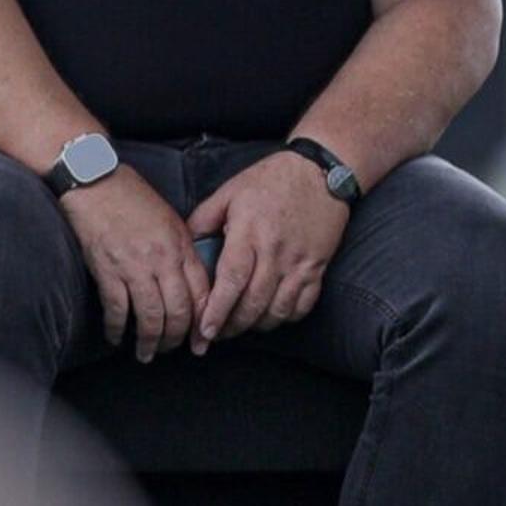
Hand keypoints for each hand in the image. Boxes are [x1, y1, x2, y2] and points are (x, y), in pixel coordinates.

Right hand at [57, 168, 202, 363]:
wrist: (95, 181)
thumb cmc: (131, 196)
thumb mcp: (168, 218)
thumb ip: (182, 250)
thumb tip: (189, 283)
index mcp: (180, 245)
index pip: (202, 293)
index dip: (203, 323)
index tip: (201, 341)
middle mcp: (162, 258)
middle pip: (178, 311)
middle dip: (177, 338)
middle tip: (172, 350)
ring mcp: (134, 266)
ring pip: (150, 316)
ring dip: (150, 341)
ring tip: (147, 353)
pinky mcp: (107, 270)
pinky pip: (117, 309)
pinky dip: (117, 329)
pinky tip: (116, 337)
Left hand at [185, 151, 350, 350]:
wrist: (320, 172)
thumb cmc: (271, 180)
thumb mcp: (230, 192)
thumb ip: (204, 219)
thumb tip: (185, 244)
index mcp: (249, 232)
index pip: (231, 281)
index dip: (217, 309)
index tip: (205, 330)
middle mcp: (275, 252)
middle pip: (253, 302)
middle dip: (232, 325)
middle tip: (217, 334)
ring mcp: (300, 262)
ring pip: (278, 310)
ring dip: (257, 325)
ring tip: (241, 326)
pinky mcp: (318, 267)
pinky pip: (303, 305)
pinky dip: (285, 317)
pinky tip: (270, 316)